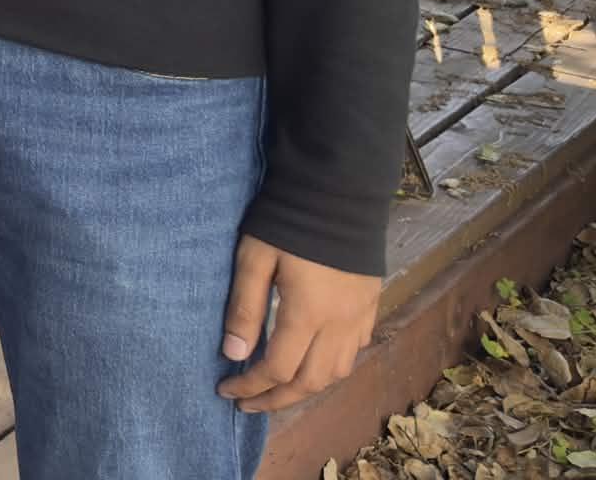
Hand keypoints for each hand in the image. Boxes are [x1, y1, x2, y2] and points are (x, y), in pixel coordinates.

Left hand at [217, 235, 379, 413]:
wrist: (339, 190)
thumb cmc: (287, 221)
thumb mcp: (254, 258)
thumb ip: (244, 308)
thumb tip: (233, 355)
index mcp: (307, 314)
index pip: (277, 370)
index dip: (250, 386)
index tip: (225, 390)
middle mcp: (339, 324)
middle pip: (310, 382)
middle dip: (275, 399)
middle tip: (246, 403)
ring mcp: (359, 316)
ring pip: (336, 372)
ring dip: (305, 388)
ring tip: (276, 390)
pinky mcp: (370, 305)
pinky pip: (354, 351)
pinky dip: (331, 367)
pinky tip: (312, 362)